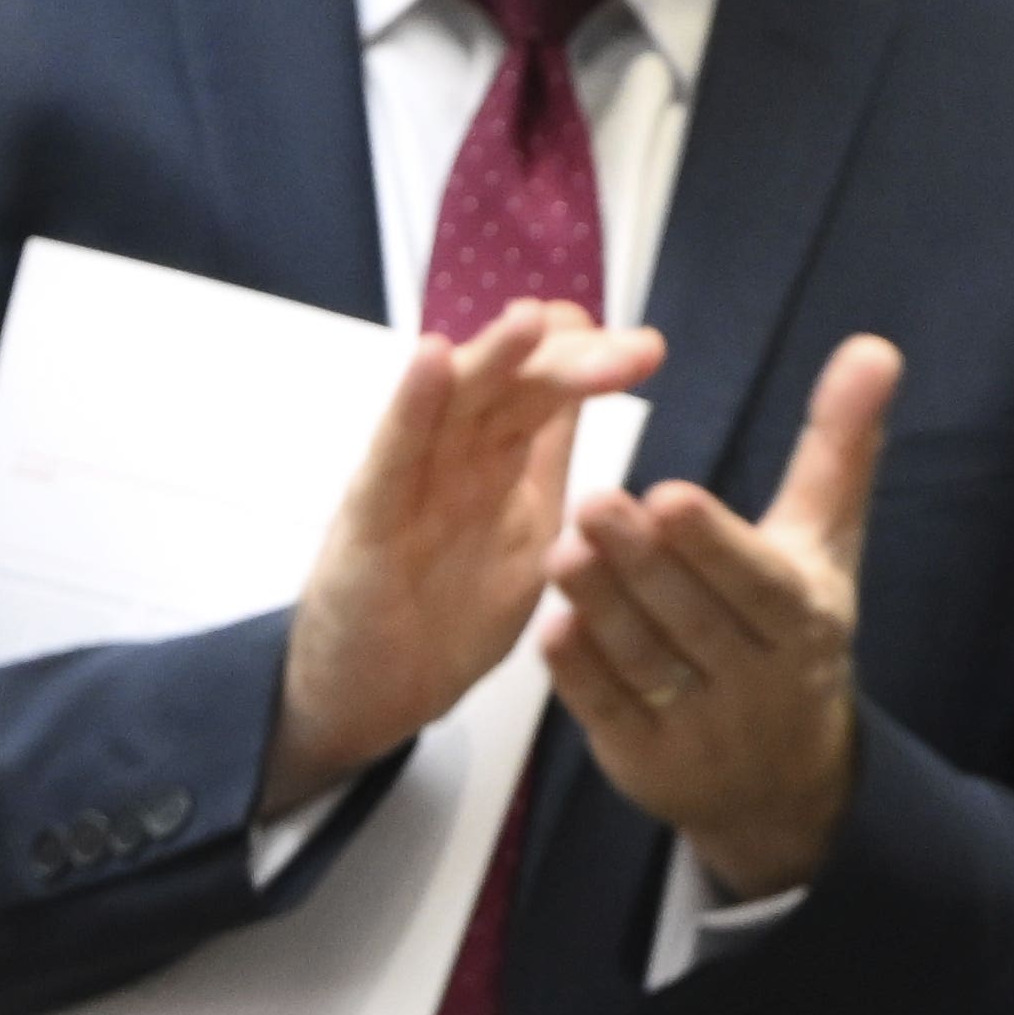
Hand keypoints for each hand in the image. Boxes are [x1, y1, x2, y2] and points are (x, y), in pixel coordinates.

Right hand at [265, 299, 662, 815]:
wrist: (370, 697)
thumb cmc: (445, 613)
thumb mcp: (523, 535)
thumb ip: (547, 467)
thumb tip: (592, 400)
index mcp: (496, 465)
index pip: (543, 399)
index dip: (588, 366)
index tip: (647, 347)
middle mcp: (451, 459)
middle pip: (508, 390)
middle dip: (566, 362)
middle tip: (632, 346)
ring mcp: (406, 484)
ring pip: (452, 406)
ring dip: (493, 359)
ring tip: (533, 318)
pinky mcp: (366, 524)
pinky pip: (392, 457)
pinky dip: (412, 407)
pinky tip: (434, 359)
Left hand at [540, 335, 894, 900]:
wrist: (784, 779)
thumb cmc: (794, 628)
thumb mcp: (825, 543)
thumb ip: (838, 448)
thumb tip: (875, 348)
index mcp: (805, 621)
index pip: (758, 582)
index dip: (714, 544)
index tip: (670, 497)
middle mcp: (760, 681)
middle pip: (693, 616)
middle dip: (642, 563)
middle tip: (592, 504)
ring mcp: (703, 731)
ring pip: (644, 661)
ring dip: (602, 608)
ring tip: (561, 552)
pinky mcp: (646, 763)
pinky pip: (607, 713)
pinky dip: (580, 673)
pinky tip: (553, 626)